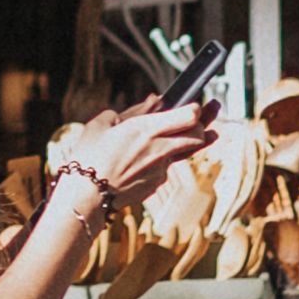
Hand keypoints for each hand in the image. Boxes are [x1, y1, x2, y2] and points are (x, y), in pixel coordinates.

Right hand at [67, 97, 214, 206]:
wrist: (86, 197)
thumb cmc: (89, 157)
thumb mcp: (102, 124)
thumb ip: (132, 110)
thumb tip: (154, 101)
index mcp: (146, 129)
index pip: (188, 116)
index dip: (197, 108)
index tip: (197, 104)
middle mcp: (159, 149)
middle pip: (197, 135)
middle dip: (207, 123)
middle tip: (213, 111)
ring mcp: (161, 169)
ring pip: (186, 151)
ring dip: (195, 141)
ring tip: (210, 134)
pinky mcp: (156, 184)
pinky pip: (166, 167)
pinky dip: (165, 160)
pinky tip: (153, 158)